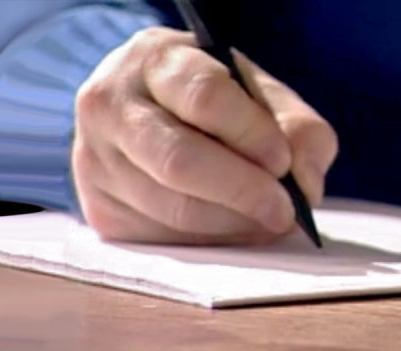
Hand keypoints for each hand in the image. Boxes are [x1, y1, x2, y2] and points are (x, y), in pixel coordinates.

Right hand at [72, 27, 337, 243]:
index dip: (250, 135)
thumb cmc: (218, 103)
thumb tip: (304, 187)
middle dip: (242, 191)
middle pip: (179, 161)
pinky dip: (210, 240)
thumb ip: (299, 130)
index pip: (204, 97)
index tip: (283, 162)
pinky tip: (230, 227)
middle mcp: (111, 106)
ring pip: (172, 208)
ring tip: (265, 220)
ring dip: (232, 224)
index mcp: (156, 60)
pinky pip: (162, 238)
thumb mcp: (263, 95)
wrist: (152, 116)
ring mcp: (95, 161)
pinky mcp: (100, 210)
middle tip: (284, 211)